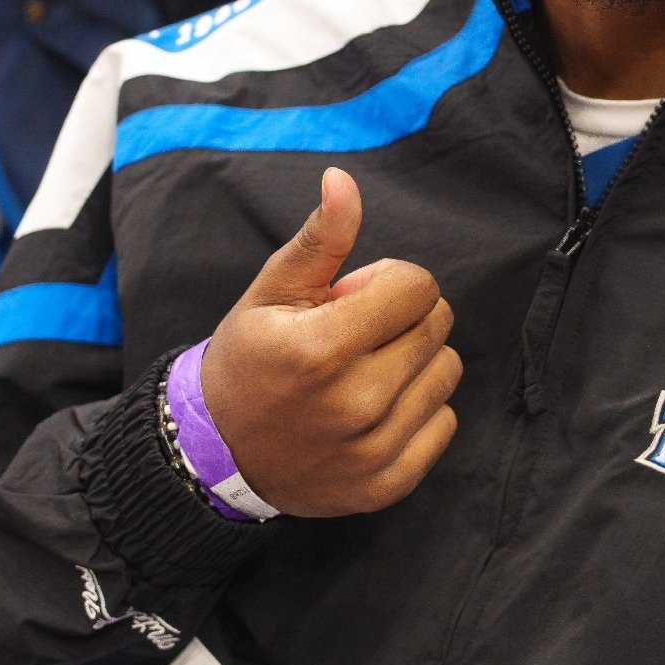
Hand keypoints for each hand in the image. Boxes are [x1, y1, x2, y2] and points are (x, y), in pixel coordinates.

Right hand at [202, 167, 459, 517]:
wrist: (217, 454)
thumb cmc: (249, 360)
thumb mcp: (271, 292)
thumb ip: (320, 239)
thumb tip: (344, 181)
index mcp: (322, 347)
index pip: (418, 287)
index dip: (389, 282)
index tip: (352, 299)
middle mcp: (354, 402)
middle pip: (437, 326)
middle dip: (403, 318)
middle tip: (355, 337)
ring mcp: (374, 449)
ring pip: (447, 372)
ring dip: (415, 363)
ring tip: (366, 372)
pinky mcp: (388, 484)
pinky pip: (445, 423)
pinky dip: (418, 411)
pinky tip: (374, 413)